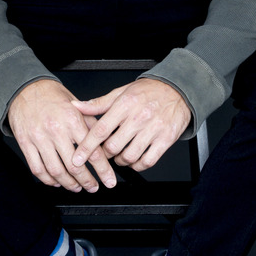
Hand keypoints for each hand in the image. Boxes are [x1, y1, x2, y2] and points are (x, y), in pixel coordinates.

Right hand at [7, 79, 116, 192]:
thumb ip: (91, 124)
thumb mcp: (76, 105)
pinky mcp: (25, 144)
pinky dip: (48, 180)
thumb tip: (105, 142)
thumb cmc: (51, 96)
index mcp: (72, 120)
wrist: (25, 88)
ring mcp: (39, 138)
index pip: (92, 151)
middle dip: (87, 181)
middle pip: (74, 166)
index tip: (109, 180)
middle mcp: (56, 130)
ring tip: (77, 187)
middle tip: (93, 187)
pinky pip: (37, 169)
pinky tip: (56, 182)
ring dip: (69, 184)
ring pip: (56, 171)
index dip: (103, 170)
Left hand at [70, 78, 190, 172]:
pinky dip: (138, 165)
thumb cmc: (148, 91)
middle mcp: (139, 117)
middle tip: (104, 152)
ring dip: (120, 161)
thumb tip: (77, 107)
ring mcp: (154, 129)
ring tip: (119, 156)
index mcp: (125, 104)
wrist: (178, 90)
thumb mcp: (121, 93)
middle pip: (113, 146)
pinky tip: (134, 160)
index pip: (100, 130)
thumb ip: (98, 103)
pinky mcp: (166, 139)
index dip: (86, 147)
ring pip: (130, 156)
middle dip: (104, 154)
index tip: (77, 158)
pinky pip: (148, 161)